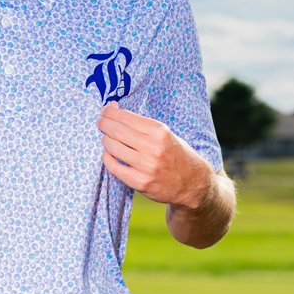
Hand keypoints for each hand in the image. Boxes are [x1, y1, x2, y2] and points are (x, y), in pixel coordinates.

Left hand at [98, 102, 212, 208]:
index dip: (111, 112)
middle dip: (104, 124)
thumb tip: (115, 109)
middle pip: (117, 131)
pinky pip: (115, 168)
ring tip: (105, 137)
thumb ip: (141, 124)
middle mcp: (153, 148)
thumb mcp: (166, 134)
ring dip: (105, 140)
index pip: (127, 118)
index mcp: (160, 132)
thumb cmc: (176, 155)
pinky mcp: (141, 183)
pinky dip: (107, 159)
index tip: (105, 110)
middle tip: (100, 121)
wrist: (192, 183)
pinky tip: (108, 154)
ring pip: (113, 148)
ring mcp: (147, 167)